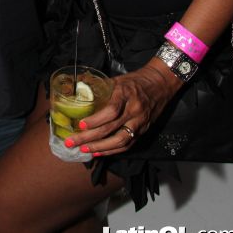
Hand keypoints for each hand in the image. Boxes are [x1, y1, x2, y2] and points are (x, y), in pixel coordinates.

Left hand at [61, 61, 180, 156]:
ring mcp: (140, 122)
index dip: (95, 120)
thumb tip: (77, 92)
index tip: (80, 125)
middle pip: (111, 128)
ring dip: (100, 147)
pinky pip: (127, 144)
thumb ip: (100, 88)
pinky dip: (112, 150)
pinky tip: (98, 152)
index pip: (111, 110)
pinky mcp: (143, 131)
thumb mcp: (117, 80)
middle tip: (72, 142)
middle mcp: (134, 109)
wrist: (160, 84)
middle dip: (90, 137)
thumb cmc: (135, 81)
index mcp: (126, 93)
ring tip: (83, 149)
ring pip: (120, 140)